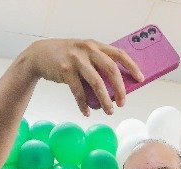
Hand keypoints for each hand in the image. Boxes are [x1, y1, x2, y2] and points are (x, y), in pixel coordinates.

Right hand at [19, 39, 142, 115]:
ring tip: (109, 111)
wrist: (40, 54)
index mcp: (96, 45)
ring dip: (105, 100)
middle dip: (120, 88)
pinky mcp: (65, 70)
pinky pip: (78, 91)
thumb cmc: (67, 57)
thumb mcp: (84, 54)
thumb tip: (116, 88)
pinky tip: (87, 112)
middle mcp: (88, 49)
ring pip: (96, 82)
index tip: (140, 79)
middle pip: (111, 69)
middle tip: (123, 103)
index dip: (132, 66)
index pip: (119, 54)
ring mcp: (76, 59)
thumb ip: (98, 65)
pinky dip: (83, 104)